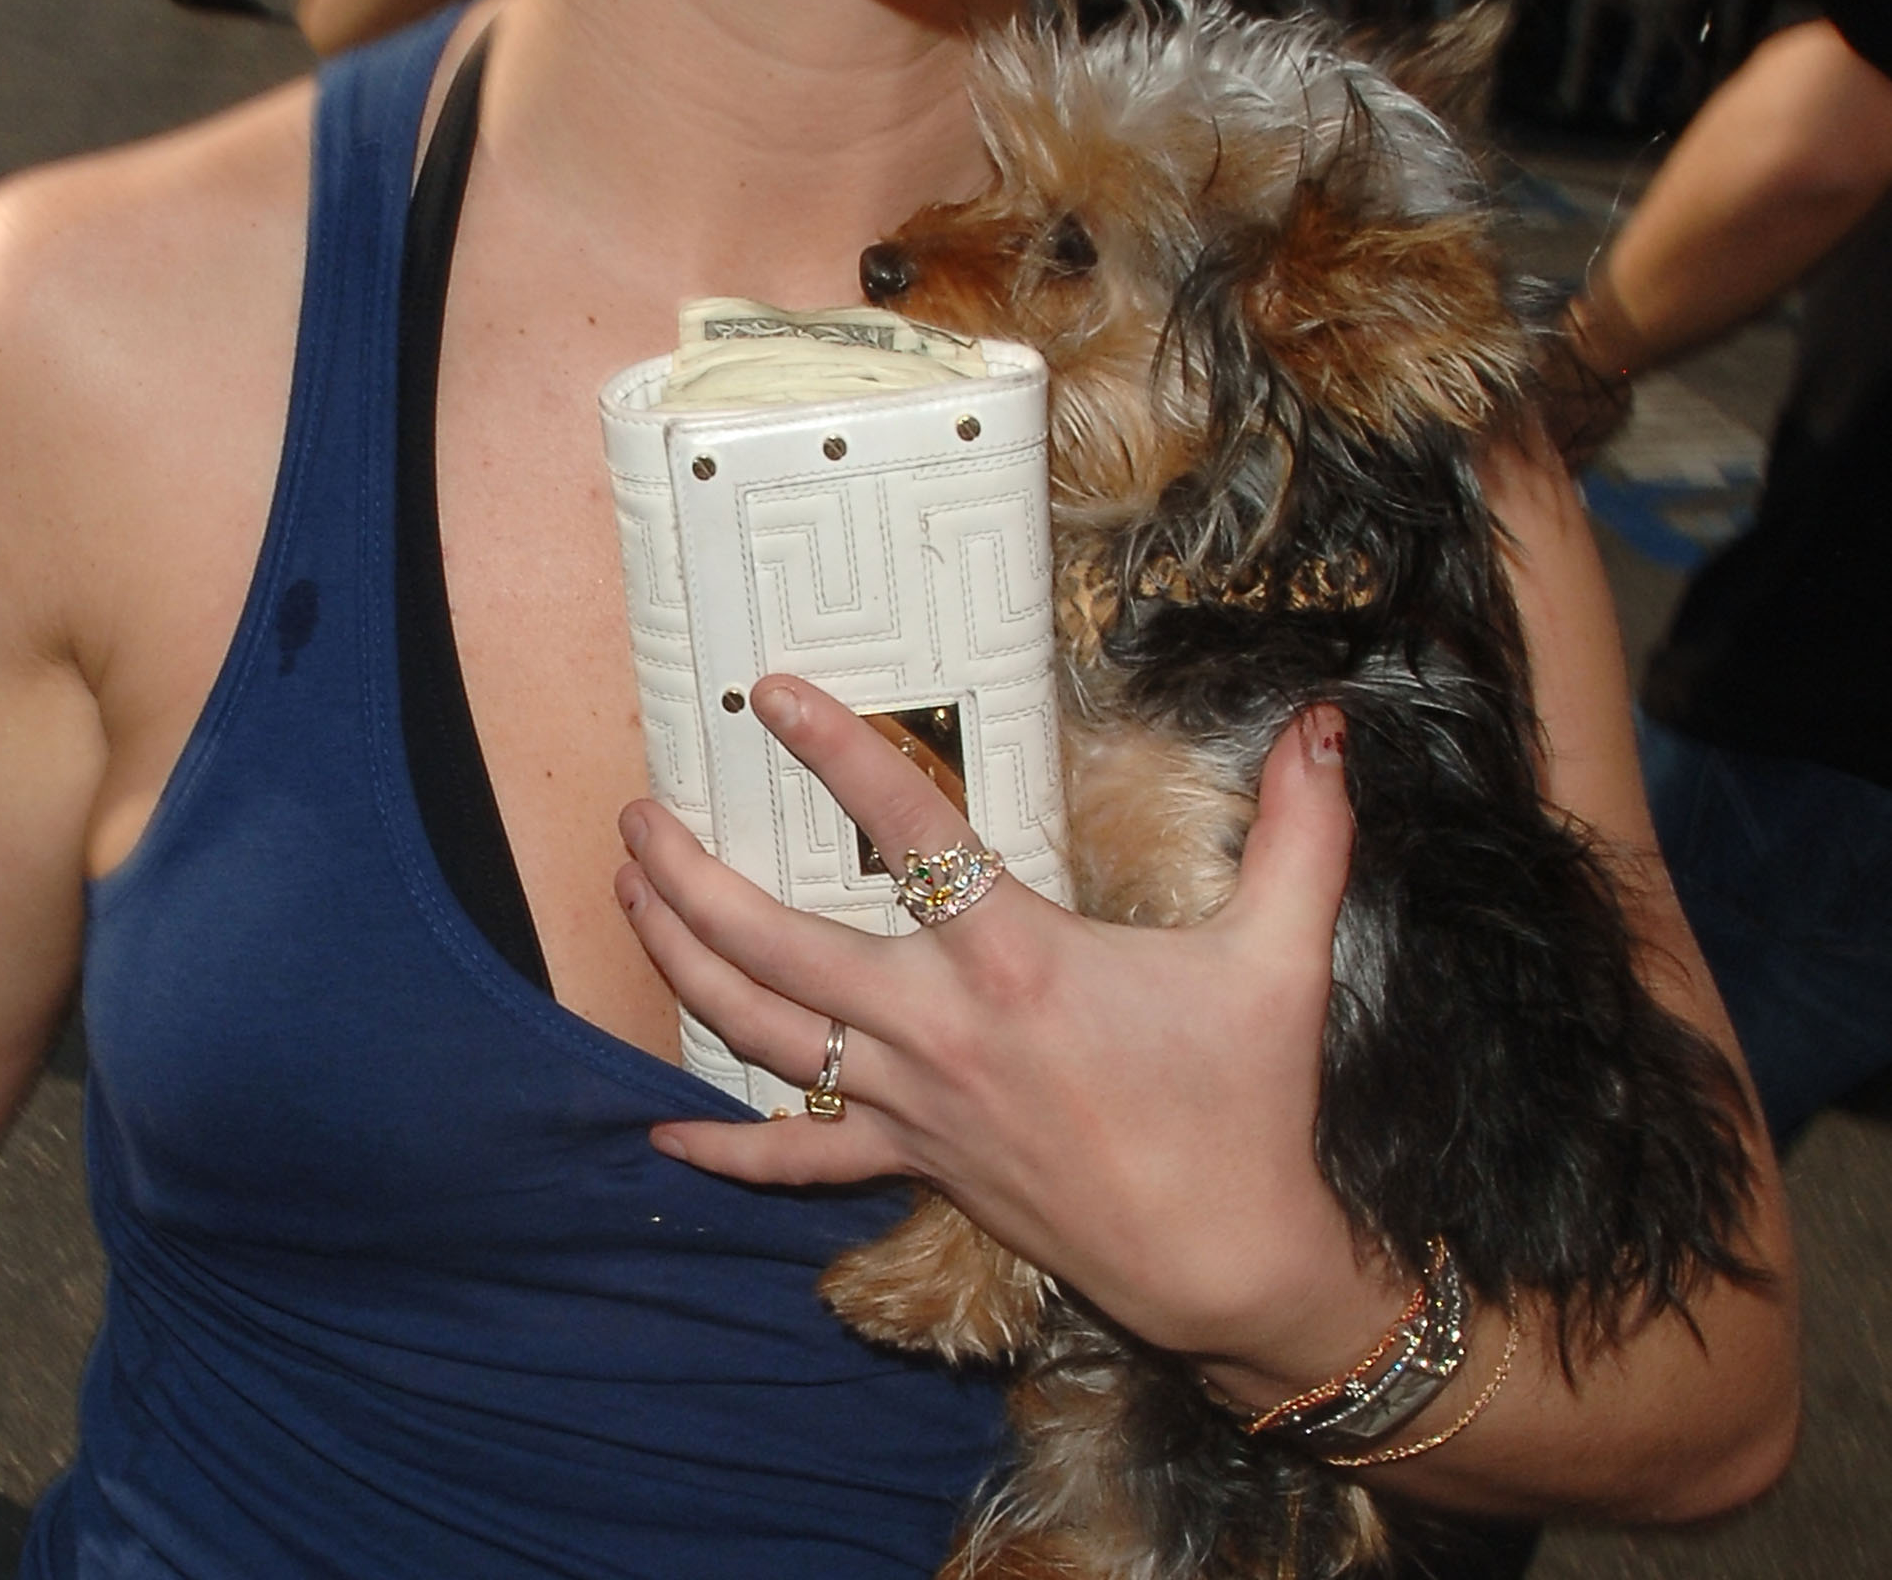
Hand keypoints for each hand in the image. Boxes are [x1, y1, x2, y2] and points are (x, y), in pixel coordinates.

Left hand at [614, 676, 1404, 1387]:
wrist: (1228, 1262)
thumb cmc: (1247, 1103)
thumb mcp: (1282, 955)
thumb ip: (1304, 829)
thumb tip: (1328, 721)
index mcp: (1014, 959)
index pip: (907, 831)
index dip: (839, 752)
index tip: (777, 693)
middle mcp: (939, 1029)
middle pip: (776, 946)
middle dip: (690, 877)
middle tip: (636, 812)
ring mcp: (914, 1104)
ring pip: (761, 1035)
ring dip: (680, 964)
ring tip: (628, 894)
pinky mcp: (915, 1164)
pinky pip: (795, 1160)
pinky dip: (721, 1147)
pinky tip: (654, 1133)